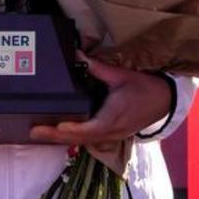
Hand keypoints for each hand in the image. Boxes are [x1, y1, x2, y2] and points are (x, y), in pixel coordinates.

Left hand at [29, 55, 172, 144]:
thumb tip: (78, 56)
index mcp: (113, 117)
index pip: (88, 128)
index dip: (71, 129)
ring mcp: (111, 137)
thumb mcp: (121, 76)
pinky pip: (88, 141)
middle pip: (79, 140)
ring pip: (82, 143)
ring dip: (62, 140)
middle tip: (34, 131)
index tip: (56, 126)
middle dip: (56, 136)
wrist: (165, 100)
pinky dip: (73, 138)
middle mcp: (110, 131)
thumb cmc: (145, 88)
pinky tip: (59, 133)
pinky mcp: (111, 136)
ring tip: (41, 133)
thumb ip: (98, 68)